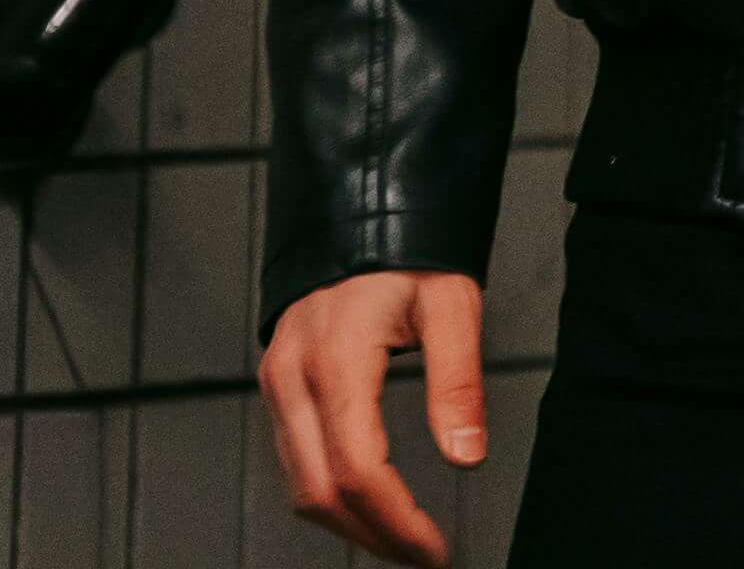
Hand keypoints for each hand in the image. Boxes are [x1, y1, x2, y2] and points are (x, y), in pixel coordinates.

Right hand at [260, 269, 489, 562]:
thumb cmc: (408, 250)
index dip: (397, 520)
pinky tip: (370, 503)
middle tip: (423, 554)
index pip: (359, 470)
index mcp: (336, 359)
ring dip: (349, 524)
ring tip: (404, 538)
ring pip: (299, 486)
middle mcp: (293, 378)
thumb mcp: (451, 303)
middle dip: (373, 536)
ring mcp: (277, 384)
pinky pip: (293, 461)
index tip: (435, 548)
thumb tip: (467, 456)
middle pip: (320, 493)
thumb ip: (458, 381)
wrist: (358, 210)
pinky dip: (330, 494)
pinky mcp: (276, 385)